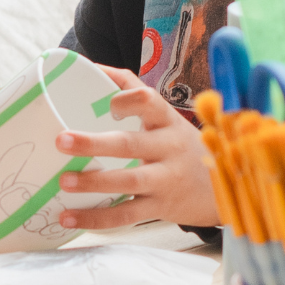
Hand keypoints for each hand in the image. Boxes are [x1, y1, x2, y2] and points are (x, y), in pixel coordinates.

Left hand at [55, 66, 219, 230]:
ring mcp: (165, 179)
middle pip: (131, 143)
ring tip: (64, 180)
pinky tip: (68, 217)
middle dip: (94, 143)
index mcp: (168, 121)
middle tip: (62, 140)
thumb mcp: (167, 118)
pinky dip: (95, 218)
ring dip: (93, 182)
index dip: (126, 99)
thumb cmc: (182, 146)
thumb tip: (92, 65)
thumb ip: (133, 91)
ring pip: (128, 180)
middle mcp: (168, 147)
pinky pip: (125, 215)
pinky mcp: (160, 207)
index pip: (149, 101)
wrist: (223, 186)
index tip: (106, 104)